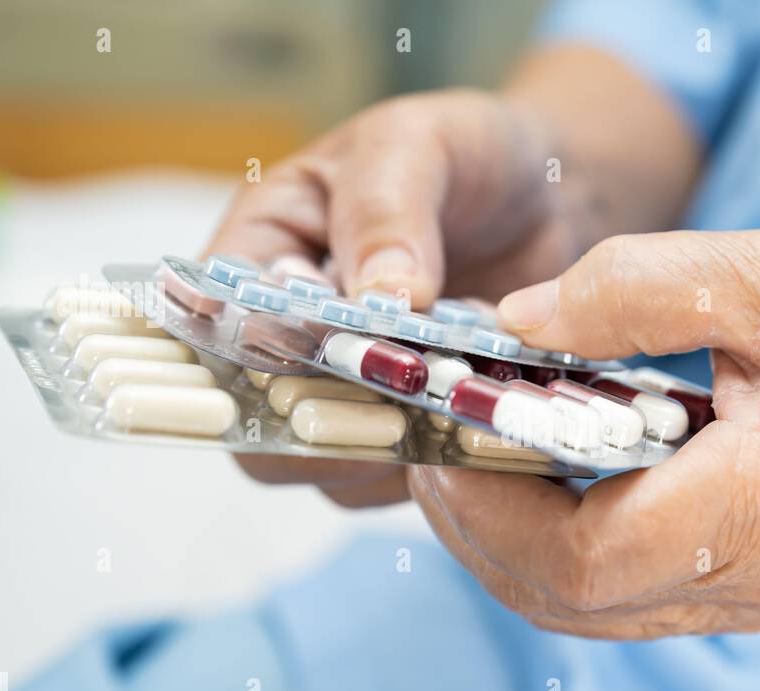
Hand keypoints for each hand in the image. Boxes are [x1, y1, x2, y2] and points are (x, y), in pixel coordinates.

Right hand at [207, 89, 584, 505]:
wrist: (549, 194)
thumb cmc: (461, 154)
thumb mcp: (414, 148)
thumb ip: (387, 211)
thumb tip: (380, 295)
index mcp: (257, 258)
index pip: (211, 334)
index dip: (250, 363)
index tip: (325, 362)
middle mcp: (290, 338)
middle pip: (262, 423)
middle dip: (330, 420)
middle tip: (408, 399)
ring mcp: (352, 393)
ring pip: (335, 464)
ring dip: (394, 448)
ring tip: (459, 404)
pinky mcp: (413, 427)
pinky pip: (408, 473)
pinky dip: (445, 461)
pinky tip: (488, 421)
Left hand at [409, 230, 759, 637]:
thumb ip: (636, 292)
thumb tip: (515, 324)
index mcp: (756, 509)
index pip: (583, 556)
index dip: (489, 508)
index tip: (439, 435)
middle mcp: (741, 583)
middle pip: (562, 597)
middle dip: (473, 525)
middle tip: (429, 440)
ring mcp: (735, 601)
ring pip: (577, 607)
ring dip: (500, 541)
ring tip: (463, 455)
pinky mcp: (730, 591)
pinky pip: (609, 594)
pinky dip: (546, 545)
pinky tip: (531, 476)